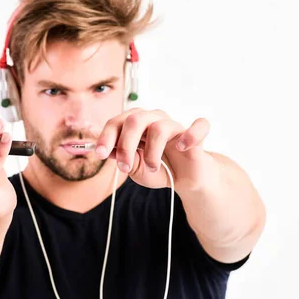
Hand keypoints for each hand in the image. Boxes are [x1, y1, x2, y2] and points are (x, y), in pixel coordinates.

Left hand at [94, 108, 214, 190]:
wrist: (184, 179)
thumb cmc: (158, 169)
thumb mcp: (134, 168)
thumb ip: (121, 157)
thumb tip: (107, 150)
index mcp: (135, 125)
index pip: (117, 122)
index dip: (106, 136)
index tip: (100, 153)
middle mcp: (154, 119)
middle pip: (135, 120)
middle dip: (126, 145)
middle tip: (124, 168)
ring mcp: (175, 125)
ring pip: (158, 127)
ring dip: (152, 152)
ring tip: (152, 167)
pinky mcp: (196, 134)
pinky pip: (198, 126)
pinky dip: (189, 136)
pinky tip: (181, 147)